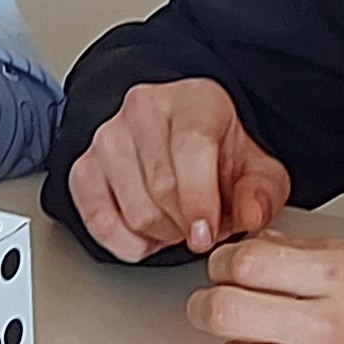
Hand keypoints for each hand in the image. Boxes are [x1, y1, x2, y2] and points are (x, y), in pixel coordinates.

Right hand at [66, 79, 292, 262]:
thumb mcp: (258, 169)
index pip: (191, 148)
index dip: (200, 200)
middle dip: (186, 224)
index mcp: (193, 101)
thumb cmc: (219, 153)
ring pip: (133, 212)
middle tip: (202, 228)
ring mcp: (107, 138)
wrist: (179, 139)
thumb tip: (250, 215)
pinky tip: (147, 235)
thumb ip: (261, 193)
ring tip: (178, 223)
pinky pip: (98, 222)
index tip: (206, 234)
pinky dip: (126, 243)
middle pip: (161, 188)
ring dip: (161, 235)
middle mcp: (143, 111)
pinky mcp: (83, 167)